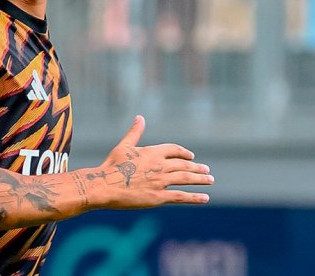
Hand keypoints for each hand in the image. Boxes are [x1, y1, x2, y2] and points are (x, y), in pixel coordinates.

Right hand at [83, 115, 212, 208]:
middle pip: (183, 165)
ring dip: (200, 179)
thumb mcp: (124, 146)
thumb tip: (140, 117)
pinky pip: (181, 196)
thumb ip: (135, 132)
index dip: (183, 152)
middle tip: (206, 171)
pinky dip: (195, 197)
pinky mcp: (159, 196)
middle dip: (196, 167)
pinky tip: (205, 198)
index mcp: (152, 152)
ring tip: (210, 180)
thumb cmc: (111, 165)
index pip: (174, 150)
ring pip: (185, 179)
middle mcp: (159, 166)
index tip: (191, 157)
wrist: (104, 185)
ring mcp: (160, 181)